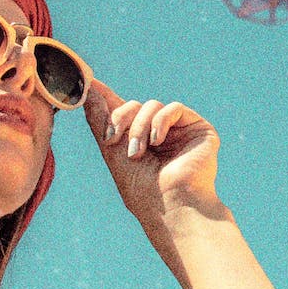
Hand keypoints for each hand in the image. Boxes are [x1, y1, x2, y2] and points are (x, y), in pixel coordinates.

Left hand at [82, 76, 220, 221]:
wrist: (170, 206)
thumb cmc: (141, 190)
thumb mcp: (112, 152)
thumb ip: (100, 120)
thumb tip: (88, 91)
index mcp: (140, 141)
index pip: (123, 111)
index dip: (106, 96)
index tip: (89, 82)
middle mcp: (160, 134)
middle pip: (134, 104)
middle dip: (120, 118)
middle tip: (113, 140)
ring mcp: (180, 131)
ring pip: (152, 105)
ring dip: (139, 126)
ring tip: (138, 152)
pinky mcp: (199, 129)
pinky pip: (174, 108)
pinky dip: (160, 121)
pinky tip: (158, 142)